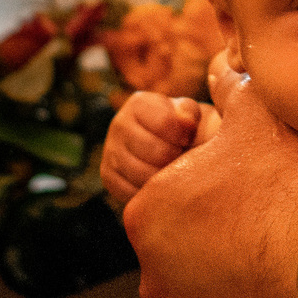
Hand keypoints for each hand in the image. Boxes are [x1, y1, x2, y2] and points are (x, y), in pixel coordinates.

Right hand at [100, 91, 220, 205]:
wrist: (166, 148)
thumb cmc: (182, 129)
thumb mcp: (189, 115)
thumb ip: (189, 114)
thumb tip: (186, 123)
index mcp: (139, 104)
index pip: (164, 122)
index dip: (183, 136)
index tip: (188, 140)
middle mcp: (119, 124)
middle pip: (156, 152)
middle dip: (175, 159)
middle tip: (180, 159)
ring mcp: (110, 151)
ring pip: (143, 174)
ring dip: (163, 178)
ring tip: (171, 171)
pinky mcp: (108, 176)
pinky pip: (131, 192)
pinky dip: (148, 193)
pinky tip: (157, 184)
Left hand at [122, 61, 297, 297]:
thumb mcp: (259, 116)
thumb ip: (229, 89)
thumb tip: (219, 66)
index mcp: (148, 209)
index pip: (170, 199)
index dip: (212, 192)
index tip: (251, 194)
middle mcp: (148, 270)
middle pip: (180, 249)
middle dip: (215, 240)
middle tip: (267, 231)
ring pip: (199, 294)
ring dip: (227, 284)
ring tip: (278, 268)